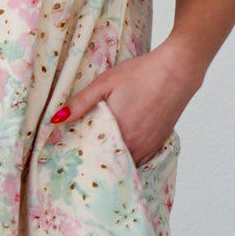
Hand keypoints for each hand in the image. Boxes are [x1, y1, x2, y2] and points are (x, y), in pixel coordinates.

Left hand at [49, 47, 200, 166]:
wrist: (178, 70)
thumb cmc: (142, 73)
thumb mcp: (106, 82)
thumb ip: (81, 102)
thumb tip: (56, 119)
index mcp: (118, 131)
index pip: (93, 157)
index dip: (80, 160)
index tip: (67, 161)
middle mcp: (134, 145)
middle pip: (109, 165)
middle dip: (94, 165)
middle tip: (78, 162)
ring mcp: (148, 147)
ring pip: (125, 165)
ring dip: (112, 164)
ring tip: (96, 159)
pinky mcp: (158, 144)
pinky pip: (139, 161)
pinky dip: (128, 160)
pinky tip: (118, 152)